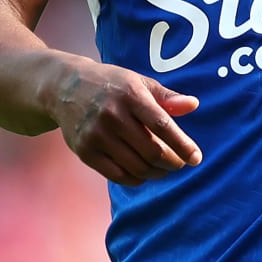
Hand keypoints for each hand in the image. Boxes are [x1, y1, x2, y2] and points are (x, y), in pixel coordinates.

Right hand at [49, 59, 201, 184]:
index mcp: (130, 95)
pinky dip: (135, 179)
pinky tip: (143, 174)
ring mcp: (96, 135)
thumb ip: (166, 97)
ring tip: (164, 169)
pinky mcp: (85, 151)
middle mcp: (112, 115)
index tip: (196, 158)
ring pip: (136, 167)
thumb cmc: (111, 84)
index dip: (182, 145)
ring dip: (156, 173)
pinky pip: (117, 175)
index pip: (162, 125)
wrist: (65, 88)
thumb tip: (194, 105)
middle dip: (172, 162)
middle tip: (180, 164)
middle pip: (151, 151)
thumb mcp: (139, 82)